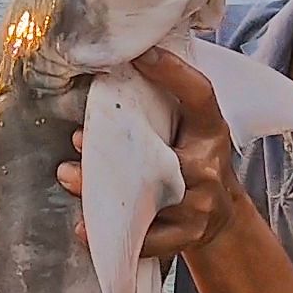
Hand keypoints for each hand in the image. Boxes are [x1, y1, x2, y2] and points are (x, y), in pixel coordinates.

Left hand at [56, 47, 246, 258]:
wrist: (222, 216)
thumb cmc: (194, 161)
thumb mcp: (191, 131)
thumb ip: (160, 111)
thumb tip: (98, 104)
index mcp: (210, 129)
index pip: (199, 95)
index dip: (173, 73)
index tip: (141, 54)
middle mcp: (209, 164)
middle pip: (163, 155)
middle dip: (116, 149)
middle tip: (78, 140)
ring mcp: (202, 203)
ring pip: (149, 198)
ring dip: (102, 191)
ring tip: (69, 177)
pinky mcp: (189, 234)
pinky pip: (148, 238)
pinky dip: (113, 234)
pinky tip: (85, 229)